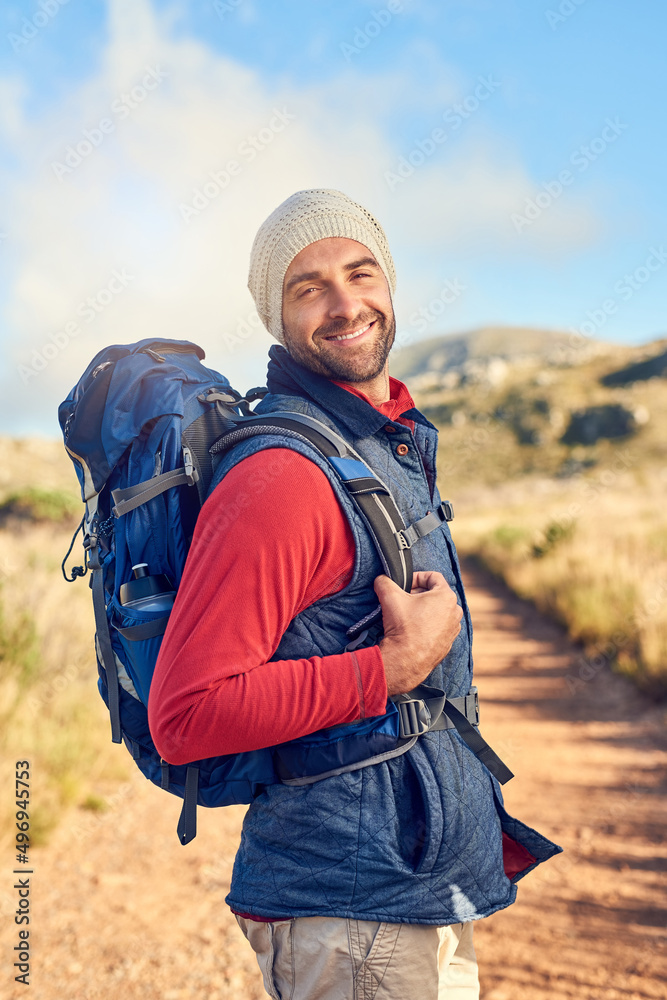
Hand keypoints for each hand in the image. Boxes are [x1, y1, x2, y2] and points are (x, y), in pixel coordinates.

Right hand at [374, 572, 462, 695]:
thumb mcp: (389, 597)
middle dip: (418, 594)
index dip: (416, 577)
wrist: (406, 660)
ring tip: (407, 615)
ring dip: (423, 609)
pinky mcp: (448, 642)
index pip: (433, 577)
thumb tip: (381, 579)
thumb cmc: (403, 627)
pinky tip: (413, 630)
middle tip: (403, 600)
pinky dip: (427, 624)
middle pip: (436, 594)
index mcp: (446, 596)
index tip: (405, 585)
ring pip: (438, 610)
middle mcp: (454, 611)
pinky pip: (438, 627)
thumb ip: (384, 582)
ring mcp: (453, 628)